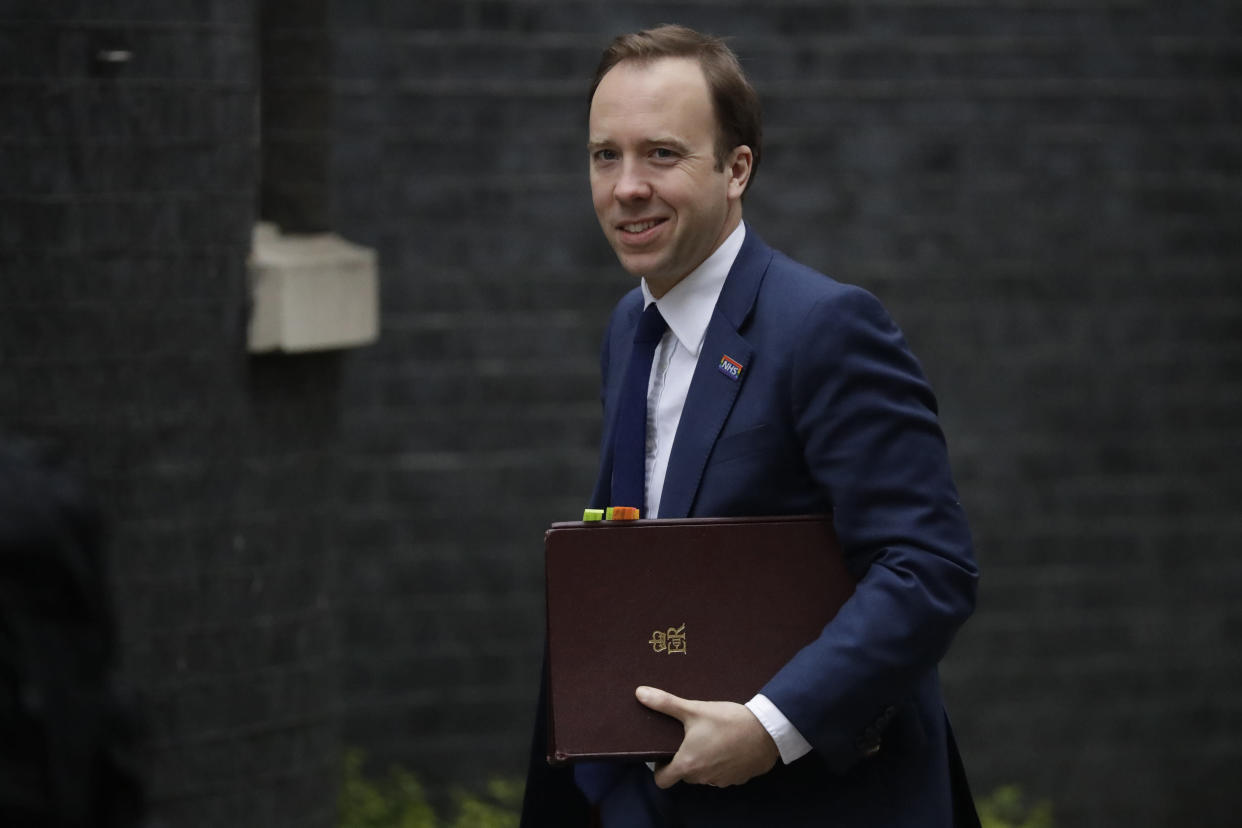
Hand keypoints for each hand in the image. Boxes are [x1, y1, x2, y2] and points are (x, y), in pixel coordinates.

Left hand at [636, 685, 779, 788]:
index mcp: (688, 764)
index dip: (660, 769)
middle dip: (685, 759)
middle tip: (690, 738)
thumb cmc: (727, 720)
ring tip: (711, 739)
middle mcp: (703, 778)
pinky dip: (723, 764)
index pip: (663, 781)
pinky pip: (724, 774)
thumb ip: (665, 703)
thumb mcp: (694, 709)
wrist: (766, 729)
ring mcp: (722, 780)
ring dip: (705, 762)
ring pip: (705, 775)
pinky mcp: (739, 779)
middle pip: (685, 775)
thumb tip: (639, 693)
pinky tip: (729, 745)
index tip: (665, 754)